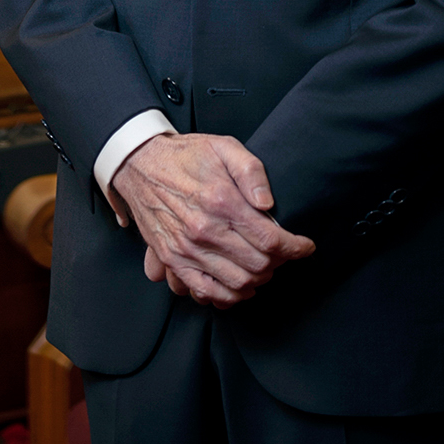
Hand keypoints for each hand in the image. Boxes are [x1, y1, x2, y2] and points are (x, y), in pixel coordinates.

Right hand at [111, 132, 314, 307]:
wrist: (139, 165)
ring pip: (238, 283)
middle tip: (284, 252)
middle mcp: (204, 230)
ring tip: (266, 266)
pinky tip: (241, 285)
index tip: (304, 246)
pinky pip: (207, 292)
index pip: (270, 239)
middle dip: (280, 262)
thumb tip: (269, 204)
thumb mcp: (224, 147)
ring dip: (259, 280)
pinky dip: (230, 296)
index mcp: (220, 201)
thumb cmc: (186, 155)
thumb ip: (252, 171)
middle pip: (258, 264)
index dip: (295, 247)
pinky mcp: (174, 260)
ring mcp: (187, 249)